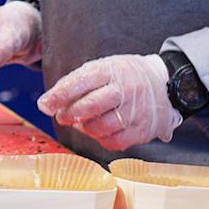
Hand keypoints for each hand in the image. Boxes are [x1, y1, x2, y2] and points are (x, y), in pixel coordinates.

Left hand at [38, 54, 181, 151]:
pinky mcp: (142, 130)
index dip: (60, 95)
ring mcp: (135, 111)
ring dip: (84, 127)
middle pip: (90, 106)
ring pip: (100, 127)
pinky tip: (98, 130)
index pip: (81, 81)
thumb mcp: (103, 67)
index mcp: (112, 70)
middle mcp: (125, 89)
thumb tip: (49, 102)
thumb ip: (77, 82)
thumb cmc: (124, 76)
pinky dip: (99, 138)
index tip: (44, 104)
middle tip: (61, 115)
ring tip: (81, 121)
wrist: (163, 84)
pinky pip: (113, 141)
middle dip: (69, 113)